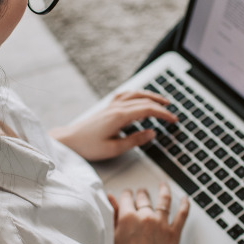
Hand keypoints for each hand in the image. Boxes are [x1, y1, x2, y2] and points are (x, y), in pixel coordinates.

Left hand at [50, 90, 176, 161]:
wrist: (69, 140)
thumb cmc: (88, 146)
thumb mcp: (114, 148)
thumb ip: (135, 140)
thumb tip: (152, 133)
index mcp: (119, 116)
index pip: (147, 110)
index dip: (163, 114)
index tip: (174, 120)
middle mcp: (116, 107)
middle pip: (144, 100)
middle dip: (161, 105)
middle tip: (173, 113)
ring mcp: (111, 105)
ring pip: (135, 94)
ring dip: (151, 96)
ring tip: (163, 101)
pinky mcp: (107, 107)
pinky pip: (126, 95)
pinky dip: (137, 94)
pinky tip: (141, 97)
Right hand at [109, 183, 189, 243]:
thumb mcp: (112, 236)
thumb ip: (112, 215)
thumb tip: (111, 198)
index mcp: (127, 217)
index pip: (127, 198)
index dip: (126, 195)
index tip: (127, 195)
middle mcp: (145, 217)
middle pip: (144, 198)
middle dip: (142, 194)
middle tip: (141, 193)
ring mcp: (161, 224)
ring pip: (164, 201)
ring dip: (163, 191)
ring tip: (163, 186)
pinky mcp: (174, 234)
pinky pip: (182, 215)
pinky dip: (185, 205)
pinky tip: (185, 199)